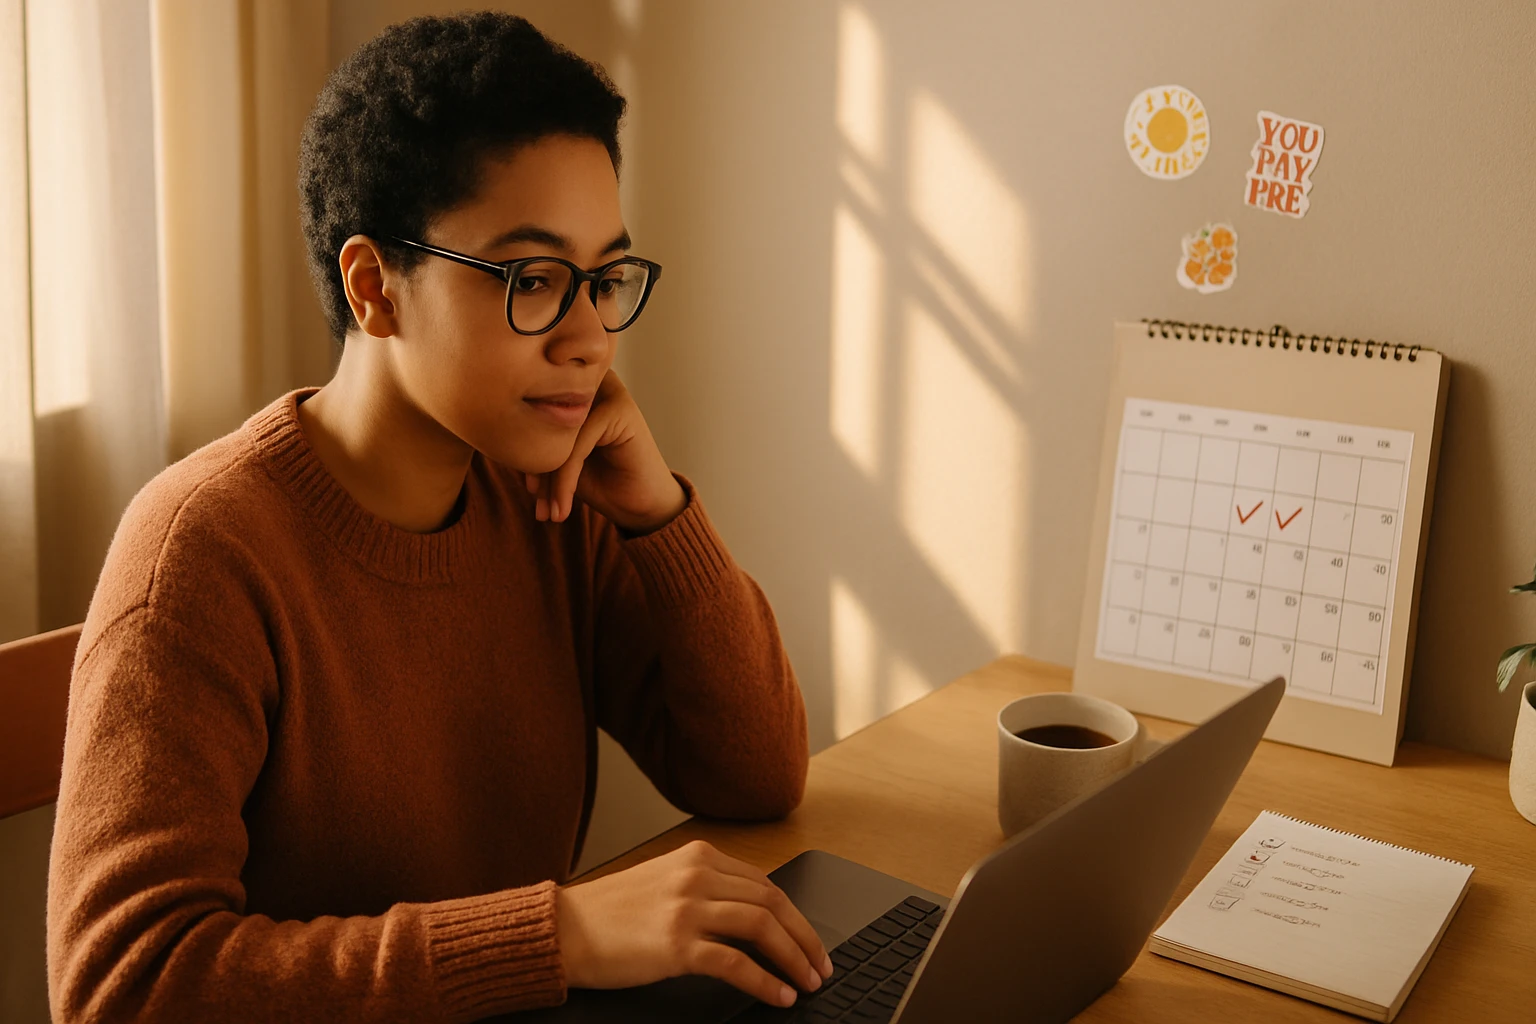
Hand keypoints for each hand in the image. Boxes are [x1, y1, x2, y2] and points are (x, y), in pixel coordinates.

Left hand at [526, 369, 685, 533]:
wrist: (639, 504)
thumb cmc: (597, 479)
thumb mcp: (555, 461)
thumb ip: (531, 442)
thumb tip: (493, 441)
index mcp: (568, 387)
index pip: (531, 412)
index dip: (522, 450)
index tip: (528, 489)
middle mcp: (587, 381)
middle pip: (543, 420)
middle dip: (535, 465)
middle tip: (536, 500)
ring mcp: (606, 390)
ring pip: (558, 434)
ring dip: (549, 478)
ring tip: (548, 510)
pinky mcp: (619, 409)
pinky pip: (577, 444)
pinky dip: (565, 479)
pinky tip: (563, 506)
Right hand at [556, 840, 833, 1007]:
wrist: (565, 929)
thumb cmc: (610, 912)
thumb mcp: (664, 882)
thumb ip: (706, 888)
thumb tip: (755, 916)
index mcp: (698, 856)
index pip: (765, 882)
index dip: (795, 914)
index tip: (810, 939)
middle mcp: (697, 875)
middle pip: (773, 901)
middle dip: (805, 937)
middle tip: (820, 965)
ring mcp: (687, 908)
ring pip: (762, 927)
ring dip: (794, 958)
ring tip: (807, 982)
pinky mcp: (676, 944)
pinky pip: (736, 963)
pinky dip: (765, 981)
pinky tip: (778, 996)